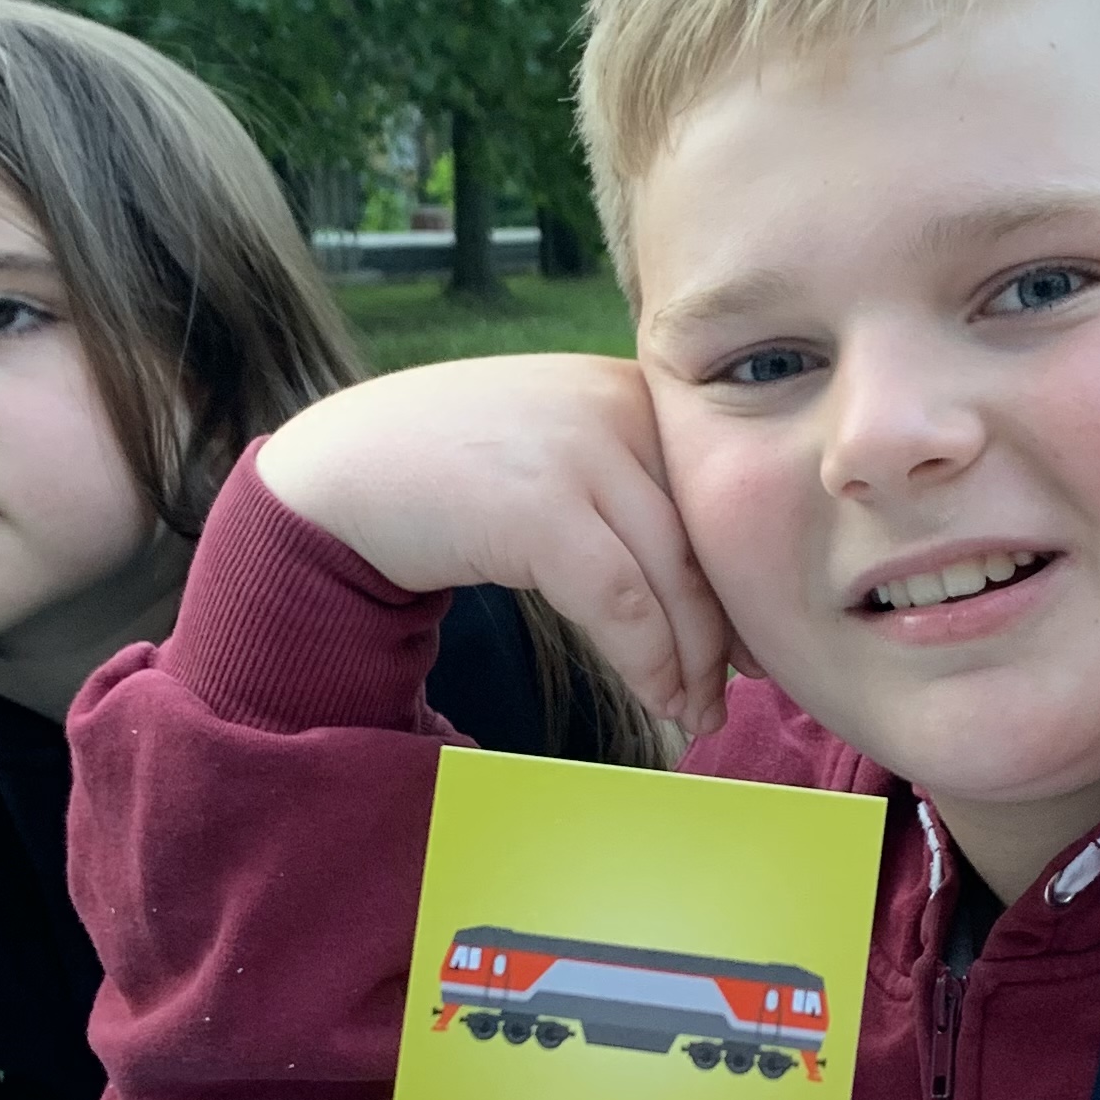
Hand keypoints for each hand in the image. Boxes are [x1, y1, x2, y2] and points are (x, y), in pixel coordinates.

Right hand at [258, 354, 734, 737]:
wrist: (342, 468)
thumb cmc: (455, 469)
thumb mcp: (563, 452)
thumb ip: (631, 484)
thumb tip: (712, 575)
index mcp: (637, 389)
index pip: (719, 496)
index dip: (743, 577)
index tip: (757, 640)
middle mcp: (621, 407)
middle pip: (707, 538)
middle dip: (729, 628)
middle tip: (740, 689)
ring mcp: (581, 452)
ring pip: (674, 575)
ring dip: (694, 660)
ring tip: (698, 711)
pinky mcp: (540, 507)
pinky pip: (621, 602)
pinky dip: (648, 661)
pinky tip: (658, 699)